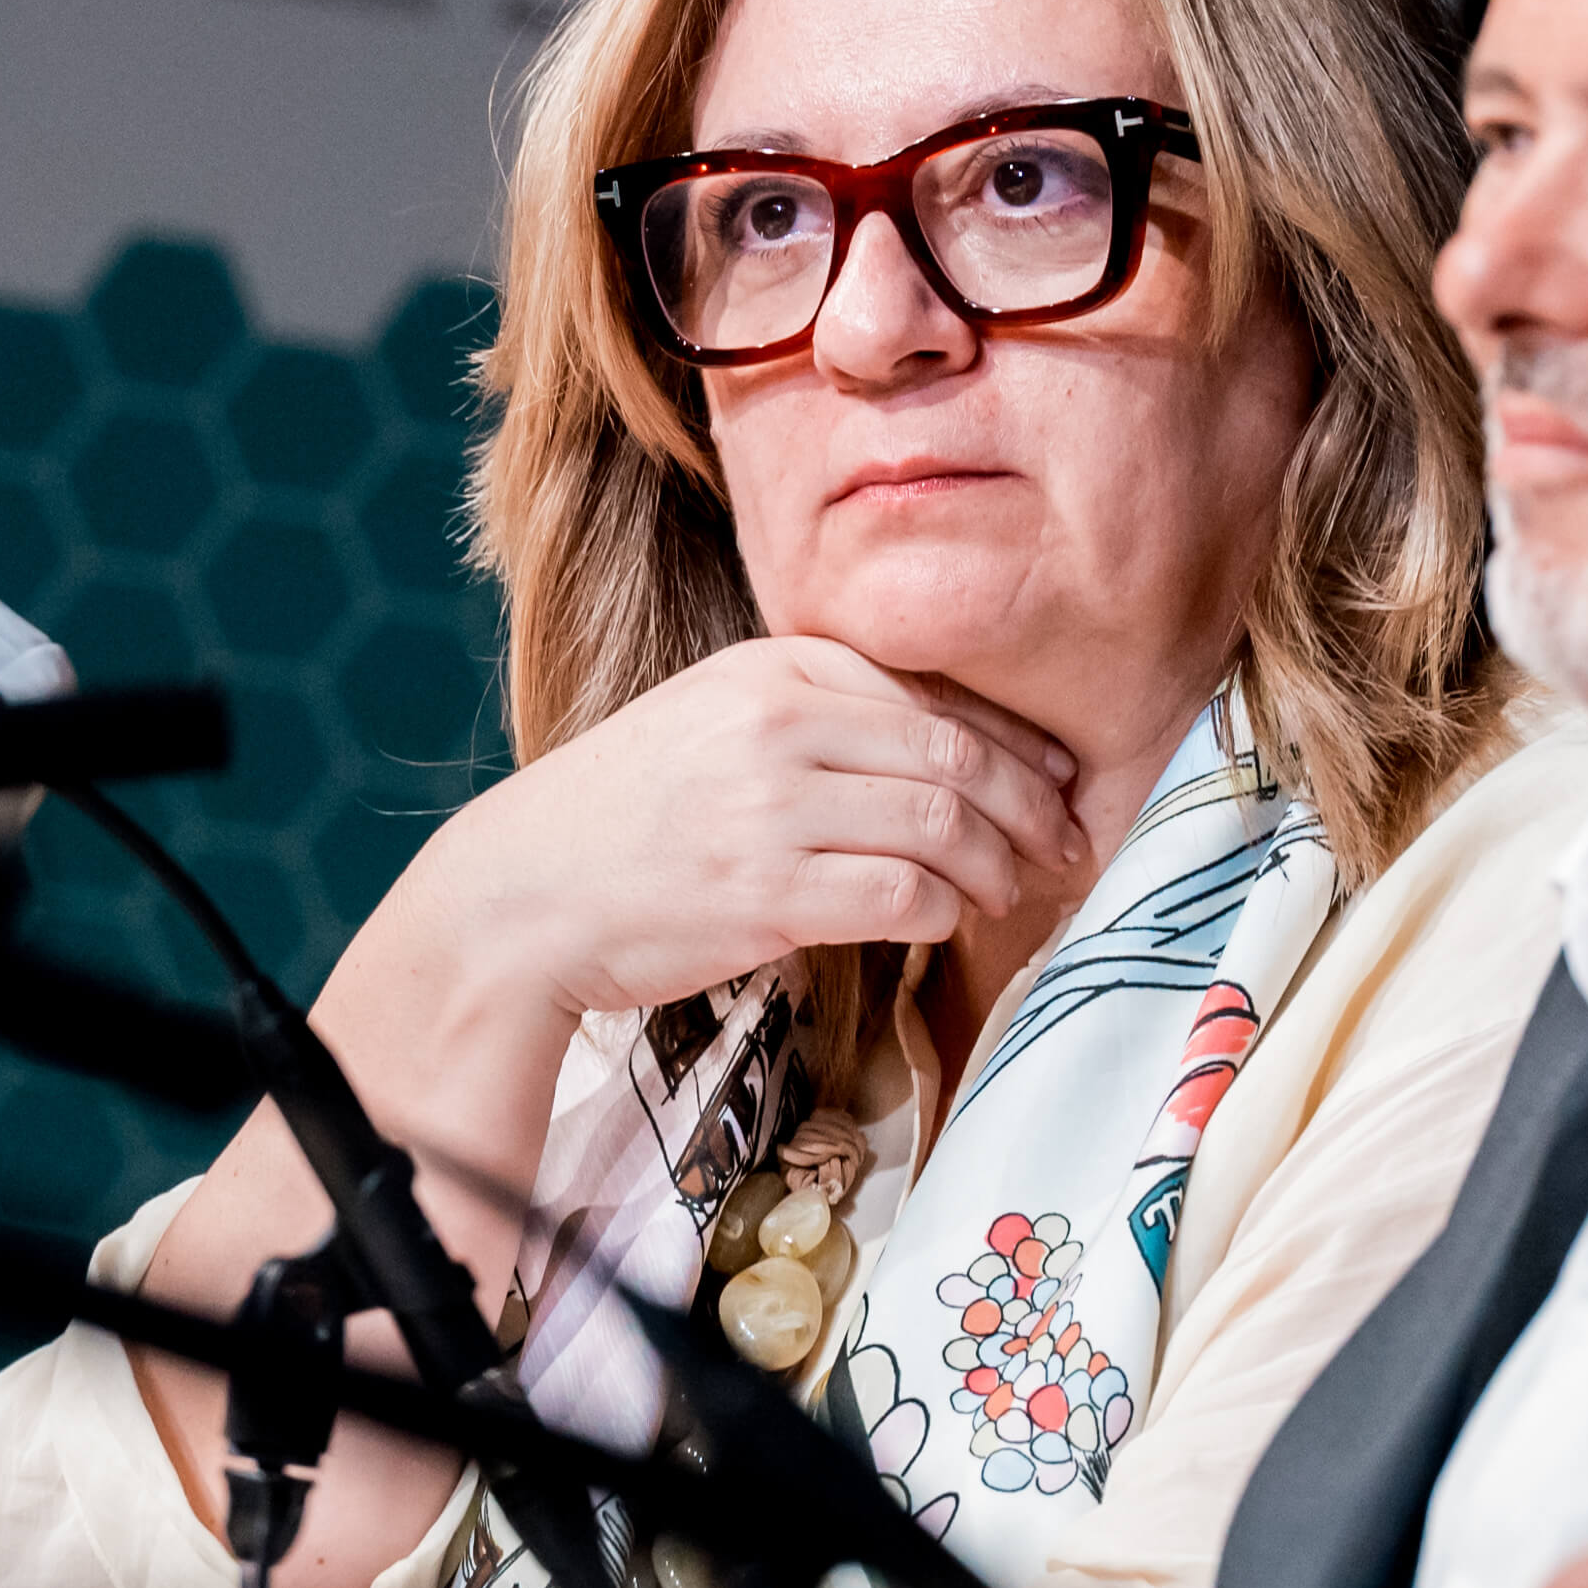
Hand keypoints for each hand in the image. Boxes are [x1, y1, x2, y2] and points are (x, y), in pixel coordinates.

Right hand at [367, 633, 1087, 1019]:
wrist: (522, 895)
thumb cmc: (628, 816)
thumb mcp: (716, 721)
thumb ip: (820, 716)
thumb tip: (950, 751)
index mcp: (775, 666)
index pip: (936, 696)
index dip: (1019, 744)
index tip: (1060, 780)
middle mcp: (780, 723)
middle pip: (957, 758)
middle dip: (1033, 808)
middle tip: (1064, 844)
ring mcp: (772, 807)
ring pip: (944, 826)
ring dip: (997, 866)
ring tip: (1010, 890)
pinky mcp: (767, 891)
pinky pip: (903, 895)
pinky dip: (945, 911)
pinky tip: (947, 921)